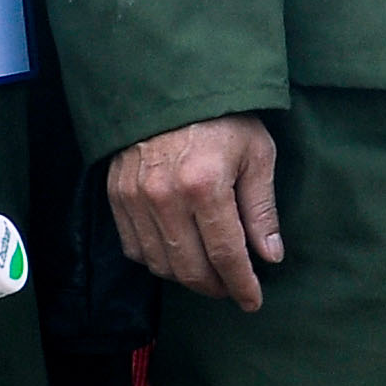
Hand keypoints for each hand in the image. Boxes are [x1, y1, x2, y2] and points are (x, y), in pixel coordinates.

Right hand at [111, 116, 283, 309]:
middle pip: (189, 267)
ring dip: (185, 277)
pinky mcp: (115, 195)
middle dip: (214, 287)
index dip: (241, 284)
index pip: (226, 254)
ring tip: (208, 274)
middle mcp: (165, 196)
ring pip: (159, 263)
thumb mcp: (257, 153)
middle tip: (232, 289)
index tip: (253, 301)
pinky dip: (155, 260)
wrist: (169, 84)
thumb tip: (270, 256)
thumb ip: (261, 208)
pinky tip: (176, 254)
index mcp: (205, 185)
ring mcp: (135, 197)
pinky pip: (133, 247)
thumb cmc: (222, 117)